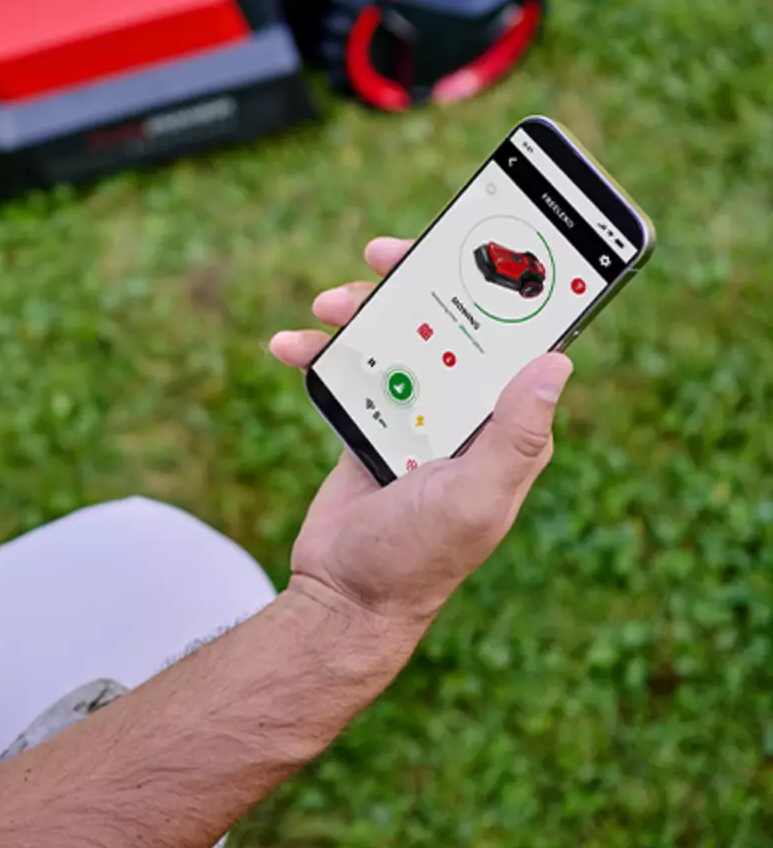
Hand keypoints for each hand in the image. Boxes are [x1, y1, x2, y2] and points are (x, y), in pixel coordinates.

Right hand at [269, 237, 573, 630]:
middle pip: (445, 326)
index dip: (494, 288)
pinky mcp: (370, 423)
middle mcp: (465, 414)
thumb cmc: (418, 558)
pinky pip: (349, 370)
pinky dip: (318, 353)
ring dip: (357, 315)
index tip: (463, 250)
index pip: (511, 339)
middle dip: (411, 286)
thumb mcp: (474, 497)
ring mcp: (416, 416)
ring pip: (392, 339)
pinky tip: (289, 345)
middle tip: (378, 258)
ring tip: (324, 307)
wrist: (344, 597)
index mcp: (505, 426)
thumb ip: (514, 435)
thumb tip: (558, 363)